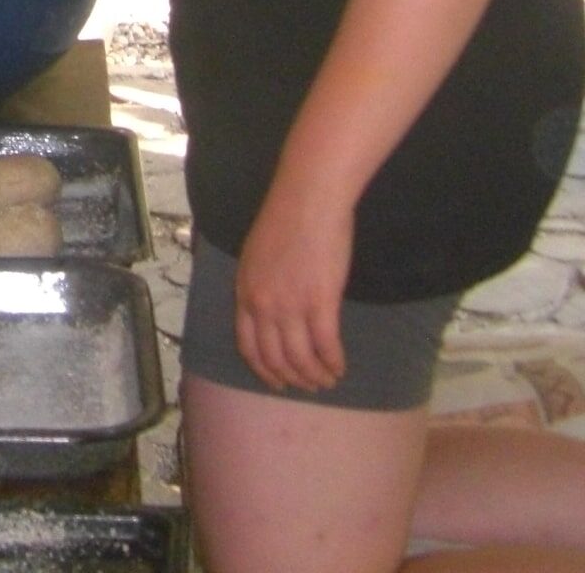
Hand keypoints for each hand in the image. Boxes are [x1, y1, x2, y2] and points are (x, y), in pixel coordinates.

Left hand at [232, 181, 352, 392]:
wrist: (306, 199)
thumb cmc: (284, 220)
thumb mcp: (256, 256)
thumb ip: (259, 285)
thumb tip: (268, 311)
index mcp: (244, 291)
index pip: (248, 346)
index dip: (263, 370)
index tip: (276, 382)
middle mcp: (263, 304)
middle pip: (275, 359)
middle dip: (293, 379)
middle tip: (309, 386)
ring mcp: (290, 305)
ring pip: (301, 359)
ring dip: (316, 376)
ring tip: (328, 380)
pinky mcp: (320, 303)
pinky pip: (326, 347)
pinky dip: (334, 363)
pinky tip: (341, 367)